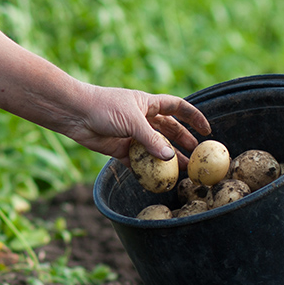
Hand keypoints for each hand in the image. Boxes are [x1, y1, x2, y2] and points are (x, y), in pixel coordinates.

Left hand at [58, 83, 210, 164]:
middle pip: (169, 131)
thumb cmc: (104, 108)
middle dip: (183, 143)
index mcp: (148, 104)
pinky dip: (145, 170)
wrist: (76, 114)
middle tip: (196, 158)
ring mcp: (131, 135)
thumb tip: (170, 158)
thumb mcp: (133, 120)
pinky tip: (156, 180)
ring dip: (167, 160)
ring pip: (154, 149)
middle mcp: (142, 119)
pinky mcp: (119, 149)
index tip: (207, 130)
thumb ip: (151, 139)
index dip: (193, 117)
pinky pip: (136, 162)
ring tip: (182, 172)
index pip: (178, 108)